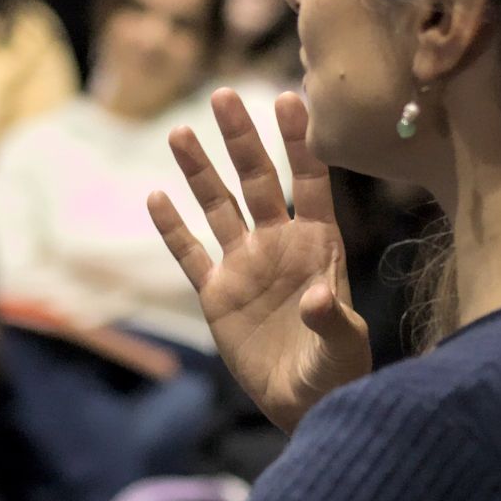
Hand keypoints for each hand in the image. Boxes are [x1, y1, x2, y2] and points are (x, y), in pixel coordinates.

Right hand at [149, 89, 369, 431]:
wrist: (308, 405)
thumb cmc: (338, 371)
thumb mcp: (344, 345)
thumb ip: (331, 318)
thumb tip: (317, 296)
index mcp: (319, 245)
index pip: (311, 180)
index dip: (300, 141)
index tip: (291, 97)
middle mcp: (279, 245)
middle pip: (258, 180)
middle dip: (241, 138)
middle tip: (223, 95)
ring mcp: (245, 266)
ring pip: (218, 206)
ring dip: (200, 171)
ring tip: (179, 131)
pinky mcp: (217, 295)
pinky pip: (190, 253)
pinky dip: (173, 227)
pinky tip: (157, 196)